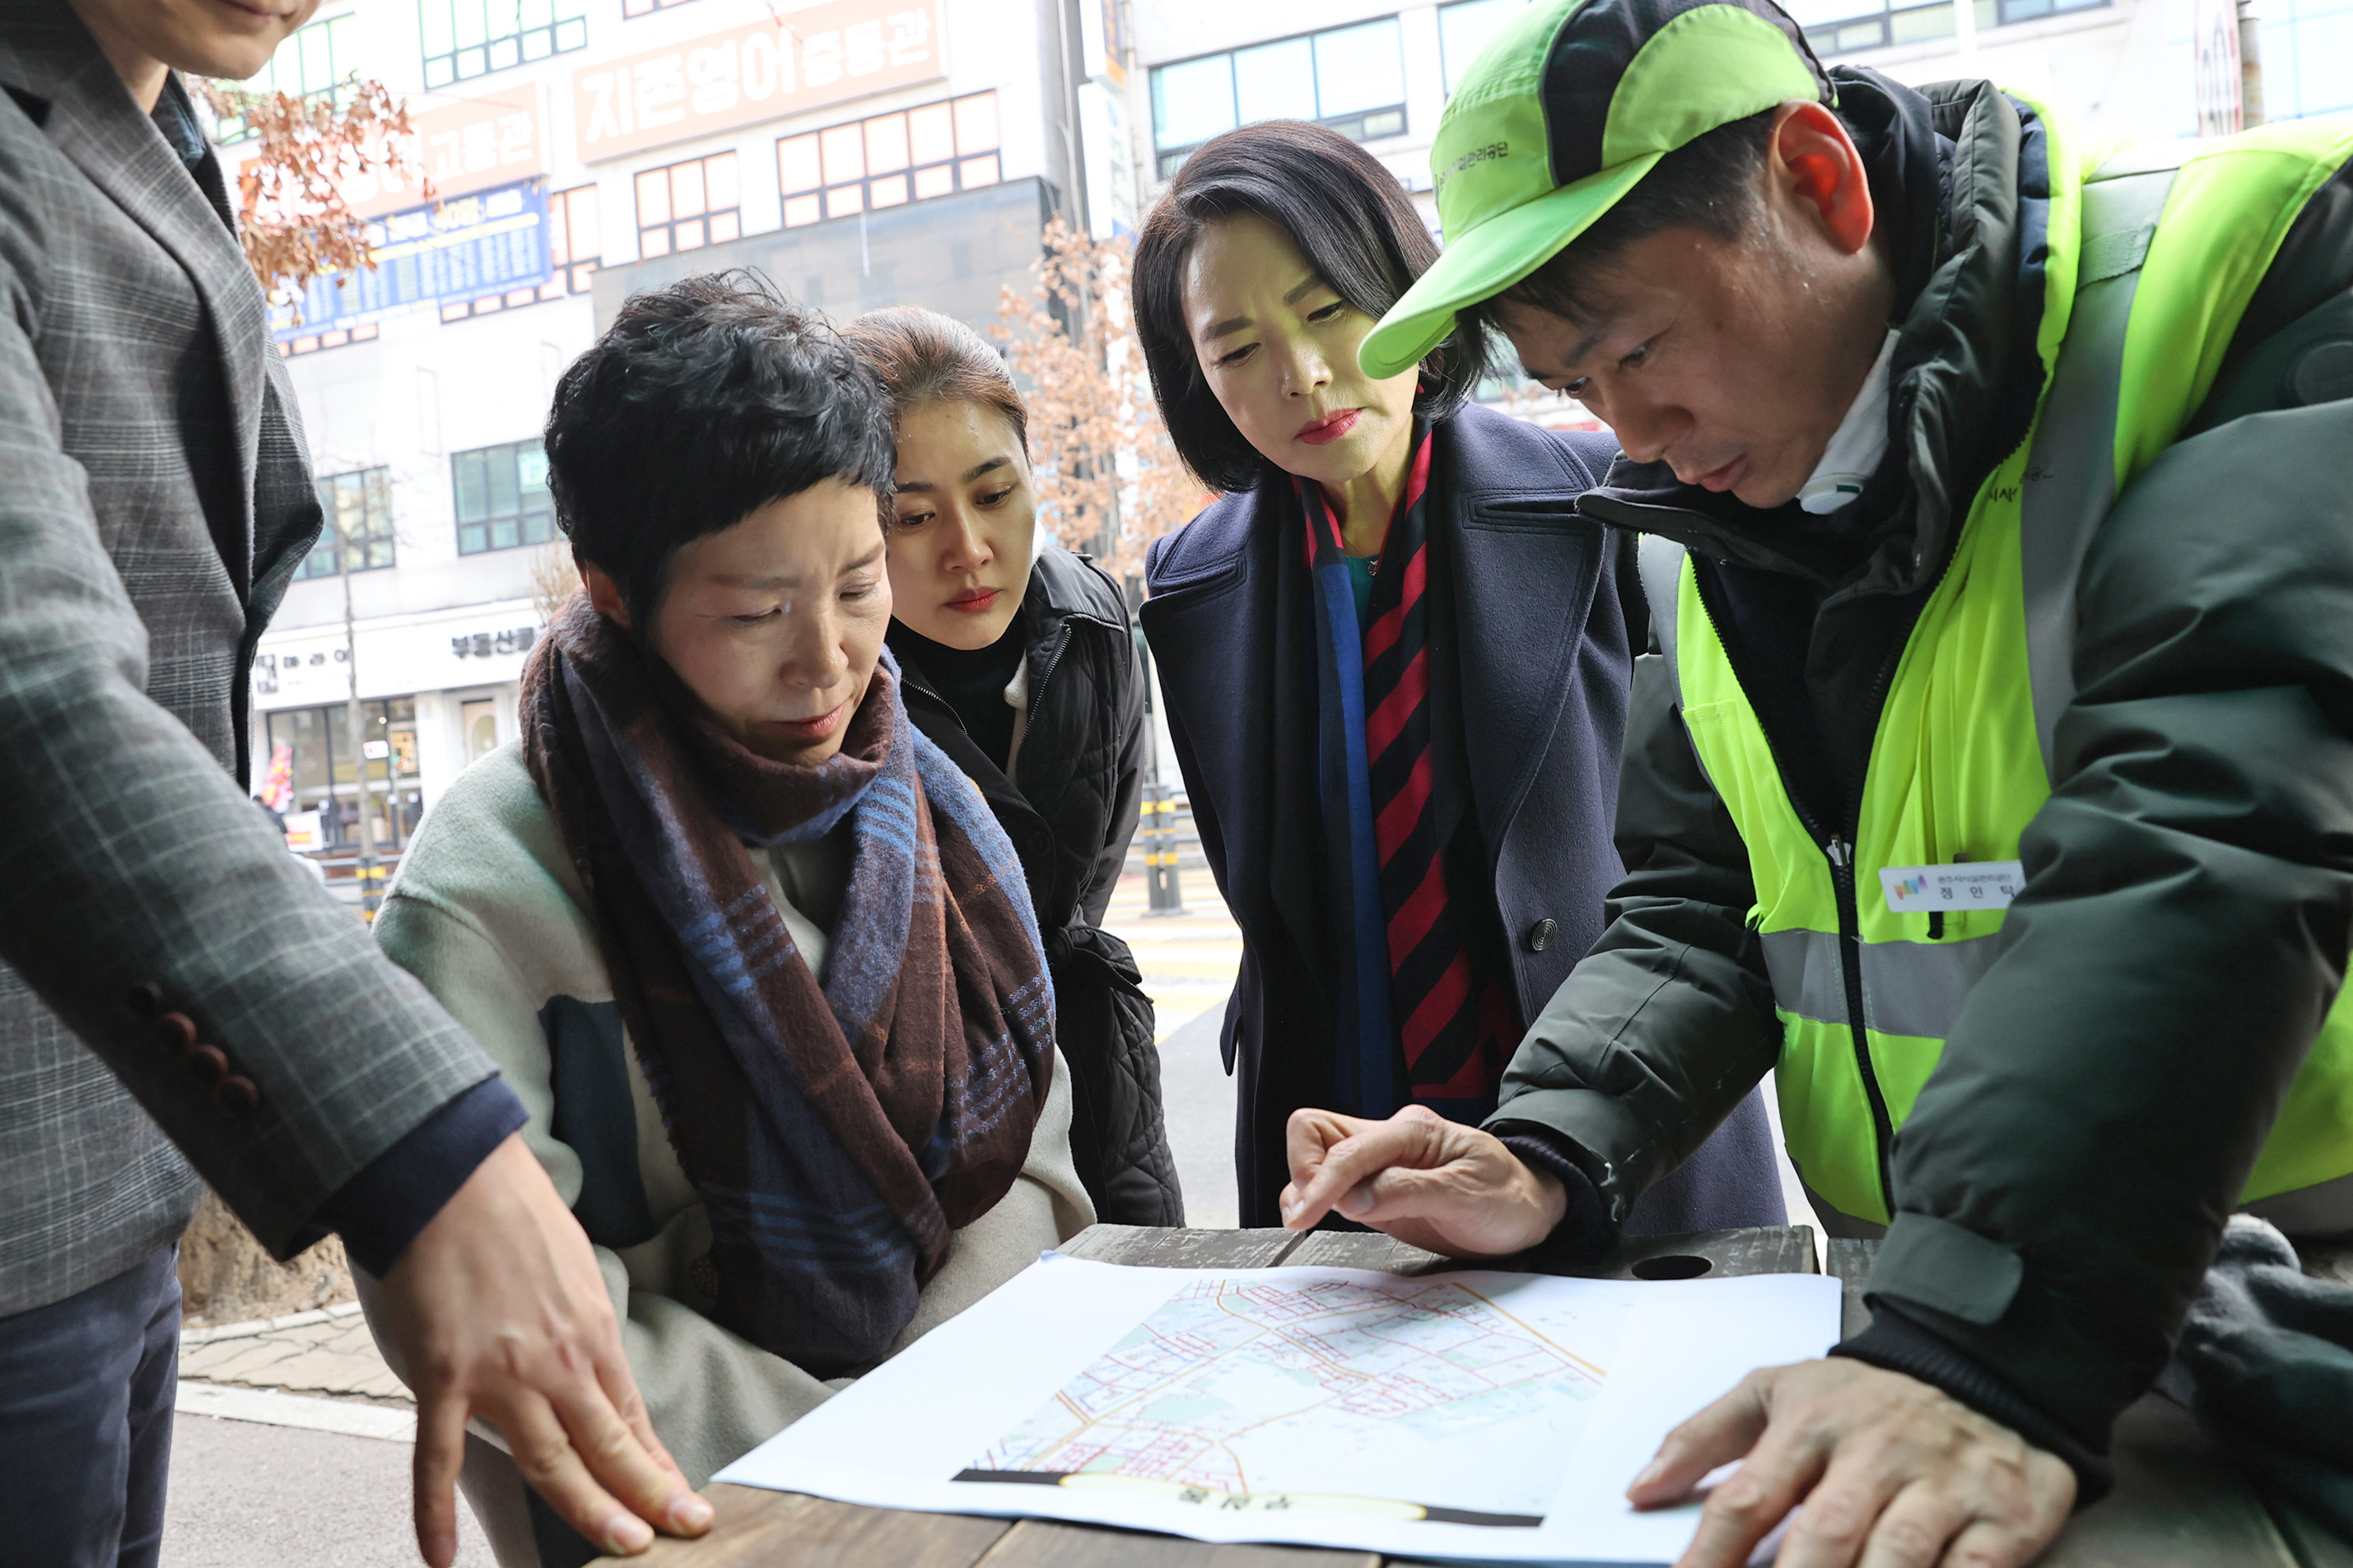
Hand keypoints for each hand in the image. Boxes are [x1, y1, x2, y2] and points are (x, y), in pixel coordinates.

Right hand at [374, 1134, 713, 1565]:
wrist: (450, 1174)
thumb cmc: (510, 1212)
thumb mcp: (571, 1268)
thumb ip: (578, 1325)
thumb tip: (586, 1362)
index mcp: (591, 1333)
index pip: (632, 1417)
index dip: (657, 1466)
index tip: (682, 1500)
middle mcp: (557, 1361)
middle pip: (608, 1448)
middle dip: (647, 1498)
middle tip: (678, 1536)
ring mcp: (501, 1374)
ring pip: (551, 1462)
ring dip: (588, 1511)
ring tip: (621, 1549)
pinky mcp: (443, 1375)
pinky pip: (439, 1458)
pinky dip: (435, 1512)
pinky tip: (441, 1557)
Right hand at [1278, 1104, 1568, 1257]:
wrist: (1529, 1211)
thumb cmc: (1507, 1198)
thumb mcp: (1466, 1195)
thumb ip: (1407, 1192)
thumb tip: (1351, 1199)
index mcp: (1413, 1131)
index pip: (1347, 1148)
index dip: (1321, 1182)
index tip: (1305, 1216)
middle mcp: (1390, 1140)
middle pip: (1315, 1130)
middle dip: (1304, 1172)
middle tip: (1308, 1214)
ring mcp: (1380, 1163)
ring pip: (1316, 1154)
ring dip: (1304, 1185)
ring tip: (1308, 1218)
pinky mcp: (1376, 1188)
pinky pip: (1330, 1183)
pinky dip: (1314, 1198)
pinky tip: (1318, 1217)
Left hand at [1631, 1358, 2074, 1567]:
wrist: (1982, 1369)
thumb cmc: (1862, 1400)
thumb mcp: (1776, 1391)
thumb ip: (1703, 1436)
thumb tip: (1639, 1490)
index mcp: (1810, 1422)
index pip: (1749, 1498)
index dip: (1712, 1556)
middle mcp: (1876, 1451)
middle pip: (1822, 1535)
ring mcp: (1943, 1482)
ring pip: (1895, 1554)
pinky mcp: (2005, 1513)